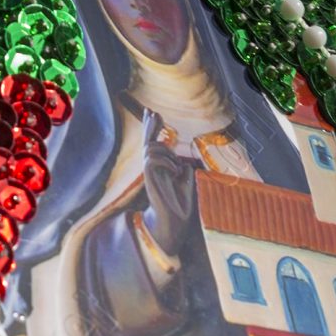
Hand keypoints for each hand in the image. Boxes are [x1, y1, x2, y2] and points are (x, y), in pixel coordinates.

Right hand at [140, 120, 198, 254]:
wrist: (174, 224)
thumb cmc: (181, 206)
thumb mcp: (186, 183)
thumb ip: (182, 170)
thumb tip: (183, 163)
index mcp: (161, 169)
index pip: (155, 144)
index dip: (154, 128)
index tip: (154, 113)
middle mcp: (152, 170)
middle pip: (148, 141)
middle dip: (150, 125)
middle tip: (152, 111)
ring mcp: (149, 173)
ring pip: (152, 148)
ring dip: (167, 153)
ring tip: (176, 167)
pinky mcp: (149, 178)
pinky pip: (152, 159)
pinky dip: (166, 161)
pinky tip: (175, 171)